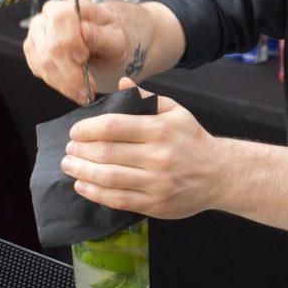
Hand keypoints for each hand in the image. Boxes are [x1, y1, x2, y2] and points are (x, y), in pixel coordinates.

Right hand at [23, 0, 129, 102]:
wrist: (102, 40)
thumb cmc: (110, 36)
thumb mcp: (116, 37)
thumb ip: (102, 36)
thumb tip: (85, 31)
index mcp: (72, 6)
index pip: (61, 18)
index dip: (70, 40)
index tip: (83, 58)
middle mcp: (49, 16)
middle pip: (51, 46)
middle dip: (71, 72)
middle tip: (90, 87)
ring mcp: (38, 33)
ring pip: (44, 62)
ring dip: (65, 83)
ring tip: (84, 94)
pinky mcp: (34, 50)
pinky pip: (40, 70)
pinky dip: (58, 84)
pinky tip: (73, 90)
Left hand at [60, 79, 223, 218]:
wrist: (219, 174)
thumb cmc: (193, 140)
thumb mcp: (175, 112)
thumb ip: (147, 98)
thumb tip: (122, 83)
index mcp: (160, 130)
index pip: (113, 126)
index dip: (87, 129)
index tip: (75, 131)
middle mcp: (158, 156)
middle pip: (106, 152)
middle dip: (80, 150)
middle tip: (69, 148)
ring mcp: (156, 182)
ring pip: (108, 177)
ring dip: (82, 171)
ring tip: (69, 165)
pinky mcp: (155, 204)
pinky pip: (117, 199)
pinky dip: (94, 193)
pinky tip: (82, 185)